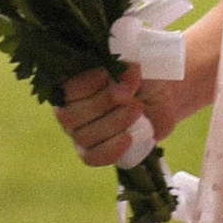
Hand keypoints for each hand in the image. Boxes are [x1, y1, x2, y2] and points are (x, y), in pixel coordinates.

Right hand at [53, 63, 183, 167]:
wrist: (159, 97)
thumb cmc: (141, 75)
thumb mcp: (135, 65)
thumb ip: (124, 69)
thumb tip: (120, 86)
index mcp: (71, 83)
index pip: (62, 89)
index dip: (82, 84)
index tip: (105, 74)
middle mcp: (69, 109)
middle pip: (69, 116)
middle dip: (102, 103)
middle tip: (128, 94)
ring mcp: (80, 132)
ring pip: (83, 136)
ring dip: (113, 123)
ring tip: (138, 109)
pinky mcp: (95, 150)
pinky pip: (91, 157)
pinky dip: (109, 150)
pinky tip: (128, 138)